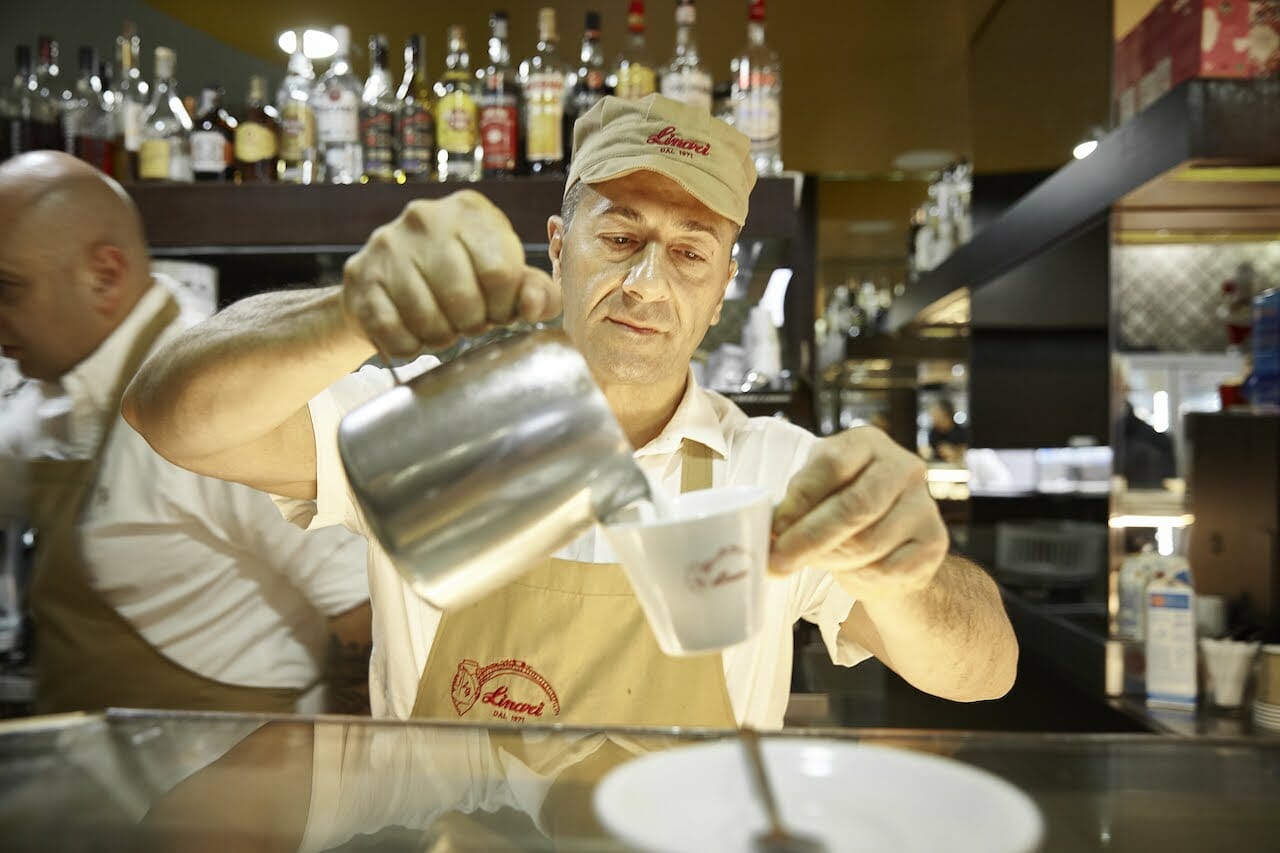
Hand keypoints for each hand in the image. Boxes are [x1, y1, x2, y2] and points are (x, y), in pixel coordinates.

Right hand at [341, 190, 562, 356]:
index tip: (496, 310)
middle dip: (471, 324)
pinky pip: (392, 331)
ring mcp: (388, 244)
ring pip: (427, 319)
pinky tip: (412, 333)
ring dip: (440, 337)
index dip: (504, 306)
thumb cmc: (461, 280)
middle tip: (466, 322)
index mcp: (471, 211)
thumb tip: (532, 306)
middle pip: (464, 299)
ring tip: (440, 327)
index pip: (501, 273)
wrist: (386, 283)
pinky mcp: (360, 275)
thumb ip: (536, 292)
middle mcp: (427, 217)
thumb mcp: (506, 279)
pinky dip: (408, 346)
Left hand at [770, 427, 947, 601]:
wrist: (892, 541)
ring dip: (831, 559)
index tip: (774, 528)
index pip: (832, 464)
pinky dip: (859, 576)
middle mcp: (903, 466)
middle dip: (809, 538)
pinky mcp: (935, 542)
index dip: (800, 500)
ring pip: (867, 543)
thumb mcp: (817, 492)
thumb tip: (772, 532)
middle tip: (778, 562)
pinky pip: (886, 569)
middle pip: (854, 506)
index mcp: (867, 442)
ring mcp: (924, 503)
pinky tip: (851, 569)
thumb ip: (798, 504)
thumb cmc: (842, 508)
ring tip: (816, 560)